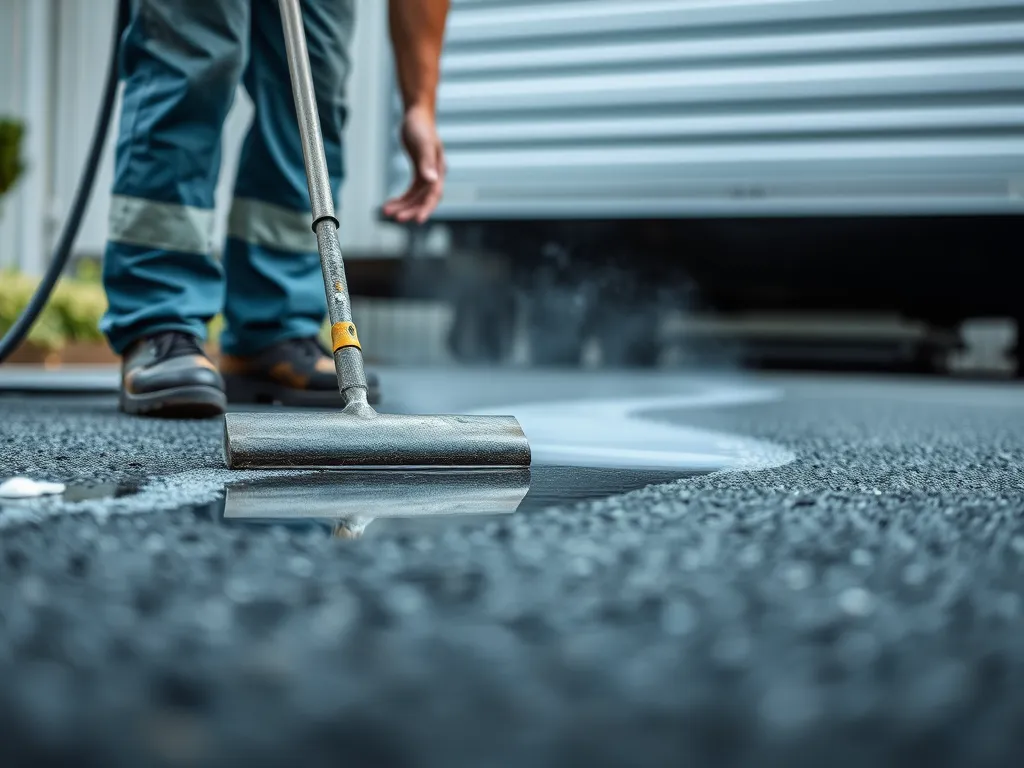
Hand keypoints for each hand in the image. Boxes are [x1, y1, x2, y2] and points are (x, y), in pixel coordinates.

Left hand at [383, 106, 445, 223]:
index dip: (427, 208)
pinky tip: (391, 203)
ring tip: (387, 211)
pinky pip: (411, 191)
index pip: (434, 194)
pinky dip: (401, 198)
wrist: (417, 114)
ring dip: (403, 206)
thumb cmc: (421, 126)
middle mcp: (435, 175)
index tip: (417, 220)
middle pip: (424, 199)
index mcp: (438, 170)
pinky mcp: (419, 172)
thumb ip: (427, 163)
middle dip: (411, 210)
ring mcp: (427, 174)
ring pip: (416, 197)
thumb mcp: (423, 144)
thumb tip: (432, 180)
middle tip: (397, 218)